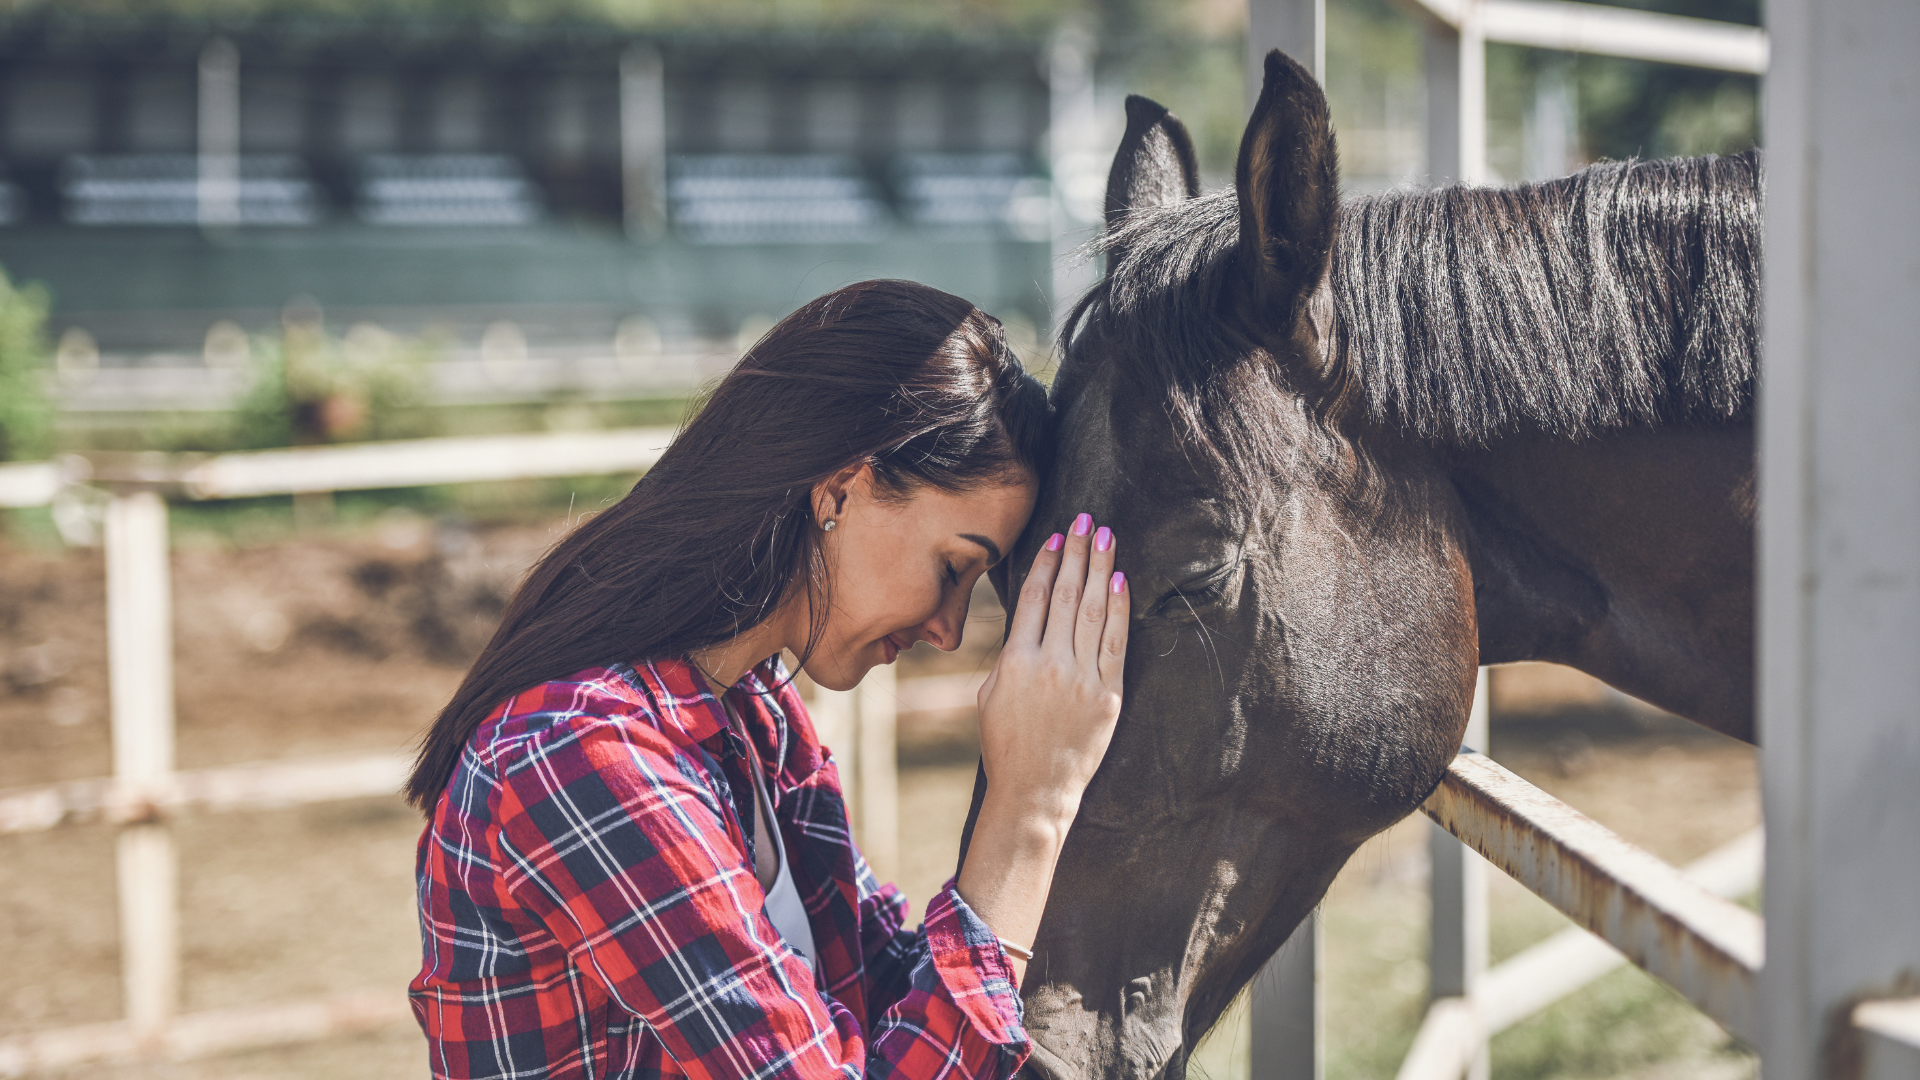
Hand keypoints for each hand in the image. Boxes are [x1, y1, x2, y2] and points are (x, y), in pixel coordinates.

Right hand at [975, 513, 1129, 829]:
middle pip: (1069, 595)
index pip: (1036, 598)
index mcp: (1015, 661)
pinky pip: (1116, 643)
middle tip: (1087, 519)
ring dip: (1101, 568)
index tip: (1058, 536)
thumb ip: (1011, 654)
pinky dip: (1120, 609)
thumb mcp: (991, 694)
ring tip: (1106, 536)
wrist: (1034, 791)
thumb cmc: (1006, 744)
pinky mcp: (1108, 696)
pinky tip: (1120, 580)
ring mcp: (1082, 680)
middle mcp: (1050, 665)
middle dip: (1078, 552)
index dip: (1048, 563)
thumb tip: (1032, 618)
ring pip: (1095, 611)